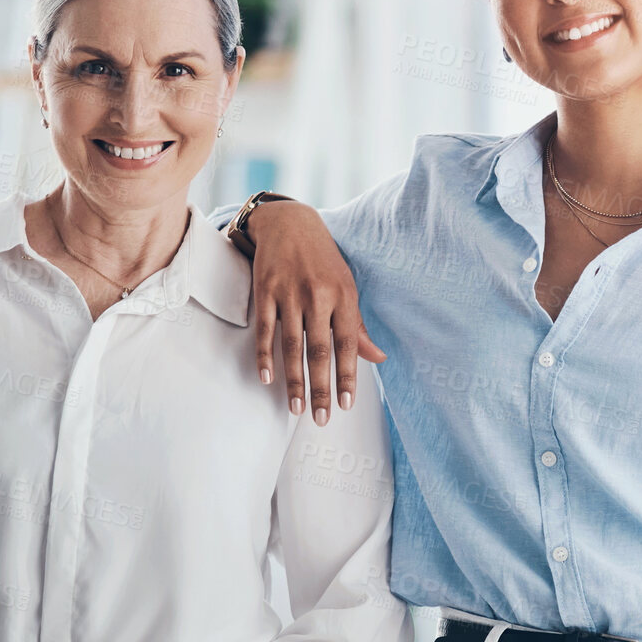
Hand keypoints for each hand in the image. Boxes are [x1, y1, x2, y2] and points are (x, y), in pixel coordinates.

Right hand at [246, 200, 385, 423]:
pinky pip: (264, 330)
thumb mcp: (347, 286)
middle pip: (319, 351)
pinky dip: (264, 355)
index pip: (347, 345)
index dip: (347, 376)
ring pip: (292, 345)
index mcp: (344, 296)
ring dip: (294, 380)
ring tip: (296, 408)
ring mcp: (289, 294)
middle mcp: (318, 296)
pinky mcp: (265, 291)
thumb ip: (358, 326)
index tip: (346, 404)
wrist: (290, 223)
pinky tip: (267, 377)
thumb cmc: (324, 260)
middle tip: (322, 418)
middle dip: (321, 388)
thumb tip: (377, 358)